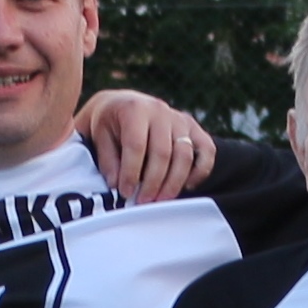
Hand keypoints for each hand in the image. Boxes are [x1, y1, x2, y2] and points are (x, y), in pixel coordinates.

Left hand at [83, 91, 221, 201]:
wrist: (125, 105)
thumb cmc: (111, 124)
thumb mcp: (100, 136)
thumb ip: (108, 160)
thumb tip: (116, 184)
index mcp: (135, 109)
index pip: (137, 145)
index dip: (131, 172)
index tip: (125, 192)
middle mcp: (161, 111)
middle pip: (163, 152)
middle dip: (153, 183)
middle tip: (143, 202)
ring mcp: (180, 119)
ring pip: (185, 155)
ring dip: (174, 183)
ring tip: (160, 200)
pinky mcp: (194, 129)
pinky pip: (207, 151)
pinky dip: (200, 172)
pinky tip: (186, 186)